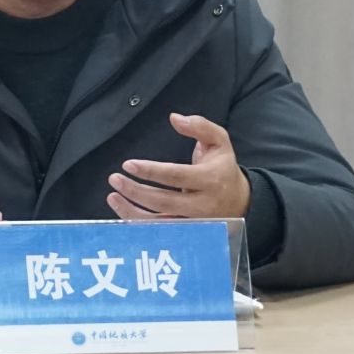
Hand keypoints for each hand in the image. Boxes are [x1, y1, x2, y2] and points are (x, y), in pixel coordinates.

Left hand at [107, 113, 252, 220]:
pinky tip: (123, 209)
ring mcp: (195, 223)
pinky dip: (138, 224)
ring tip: (113, 196)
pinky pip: (159, 233)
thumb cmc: (222, 168)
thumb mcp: (220, 142)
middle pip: (164, 201)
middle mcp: (203, 204)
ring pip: (160, 223)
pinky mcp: (187, 235)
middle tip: (115, 179)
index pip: (177, 176)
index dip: (151, 171)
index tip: (128, 164)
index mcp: (211, 179)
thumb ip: (200, 126)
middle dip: (136, 192)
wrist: (241, 201)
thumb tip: (174, 118)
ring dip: (132, 212)